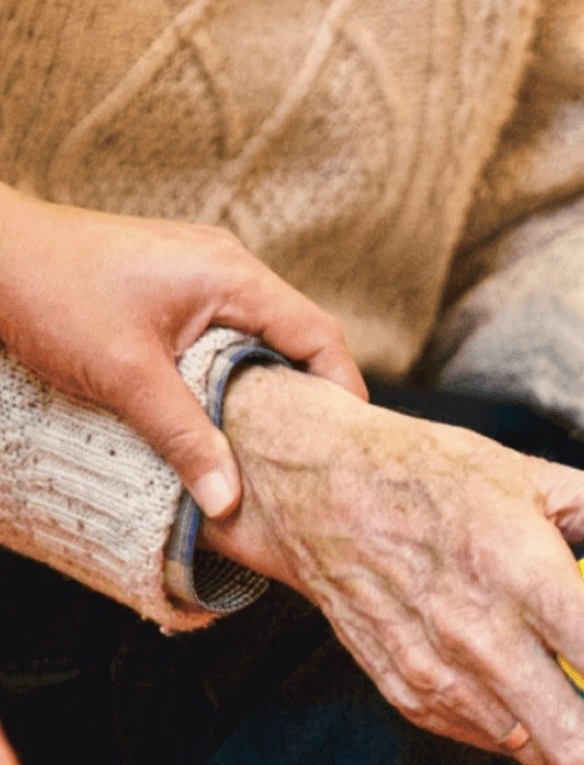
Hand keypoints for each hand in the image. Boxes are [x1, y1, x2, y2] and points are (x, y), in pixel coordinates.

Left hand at [0, 183, 366, 517]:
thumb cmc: (53, 294)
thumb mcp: (126, 376)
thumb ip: (185, 437)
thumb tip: (228, 499)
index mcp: (231, 275)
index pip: (318, 333)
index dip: (343, 389)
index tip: (349, 441)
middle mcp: (227, 265)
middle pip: (298, 335)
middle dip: (311, 393)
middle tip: (316, 453)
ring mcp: (202, 270)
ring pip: (262, 335)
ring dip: (271, 384)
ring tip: (275, 441)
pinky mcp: (176, 284)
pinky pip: (229, 331)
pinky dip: (238, 370)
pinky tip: (224, 410)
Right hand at [201, 366, 583, 764]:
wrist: (320, 493)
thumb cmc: (438, 474)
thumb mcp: (543, 475)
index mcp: (515, 573)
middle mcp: (472, 636)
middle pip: (576, 744)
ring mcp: (432, 676)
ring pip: (532, 754)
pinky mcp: (406, 695)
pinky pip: (487, 739)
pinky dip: (534, 738)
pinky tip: (559, 712)